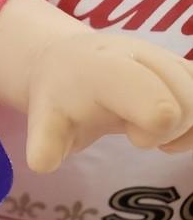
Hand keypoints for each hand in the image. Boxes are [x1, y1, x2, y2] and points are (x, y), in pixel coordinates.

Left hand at [24, 31, 192, 171]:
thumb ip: (45, 145)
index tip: (134, 138)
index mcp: (105, 71)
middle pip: (188, 104)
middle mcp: (140, 55)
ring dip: (188, 126)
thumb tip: (42, 164)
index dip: (156, 127)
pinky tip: (174, 126)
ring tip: (155, 131)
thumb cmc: (60, 98)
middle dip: (169, 131)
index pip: (157, 104)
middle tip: (138, 136)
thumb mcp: (44, 122)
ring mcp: (164, 57)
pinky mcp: (181, 66)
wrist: (67, 62)